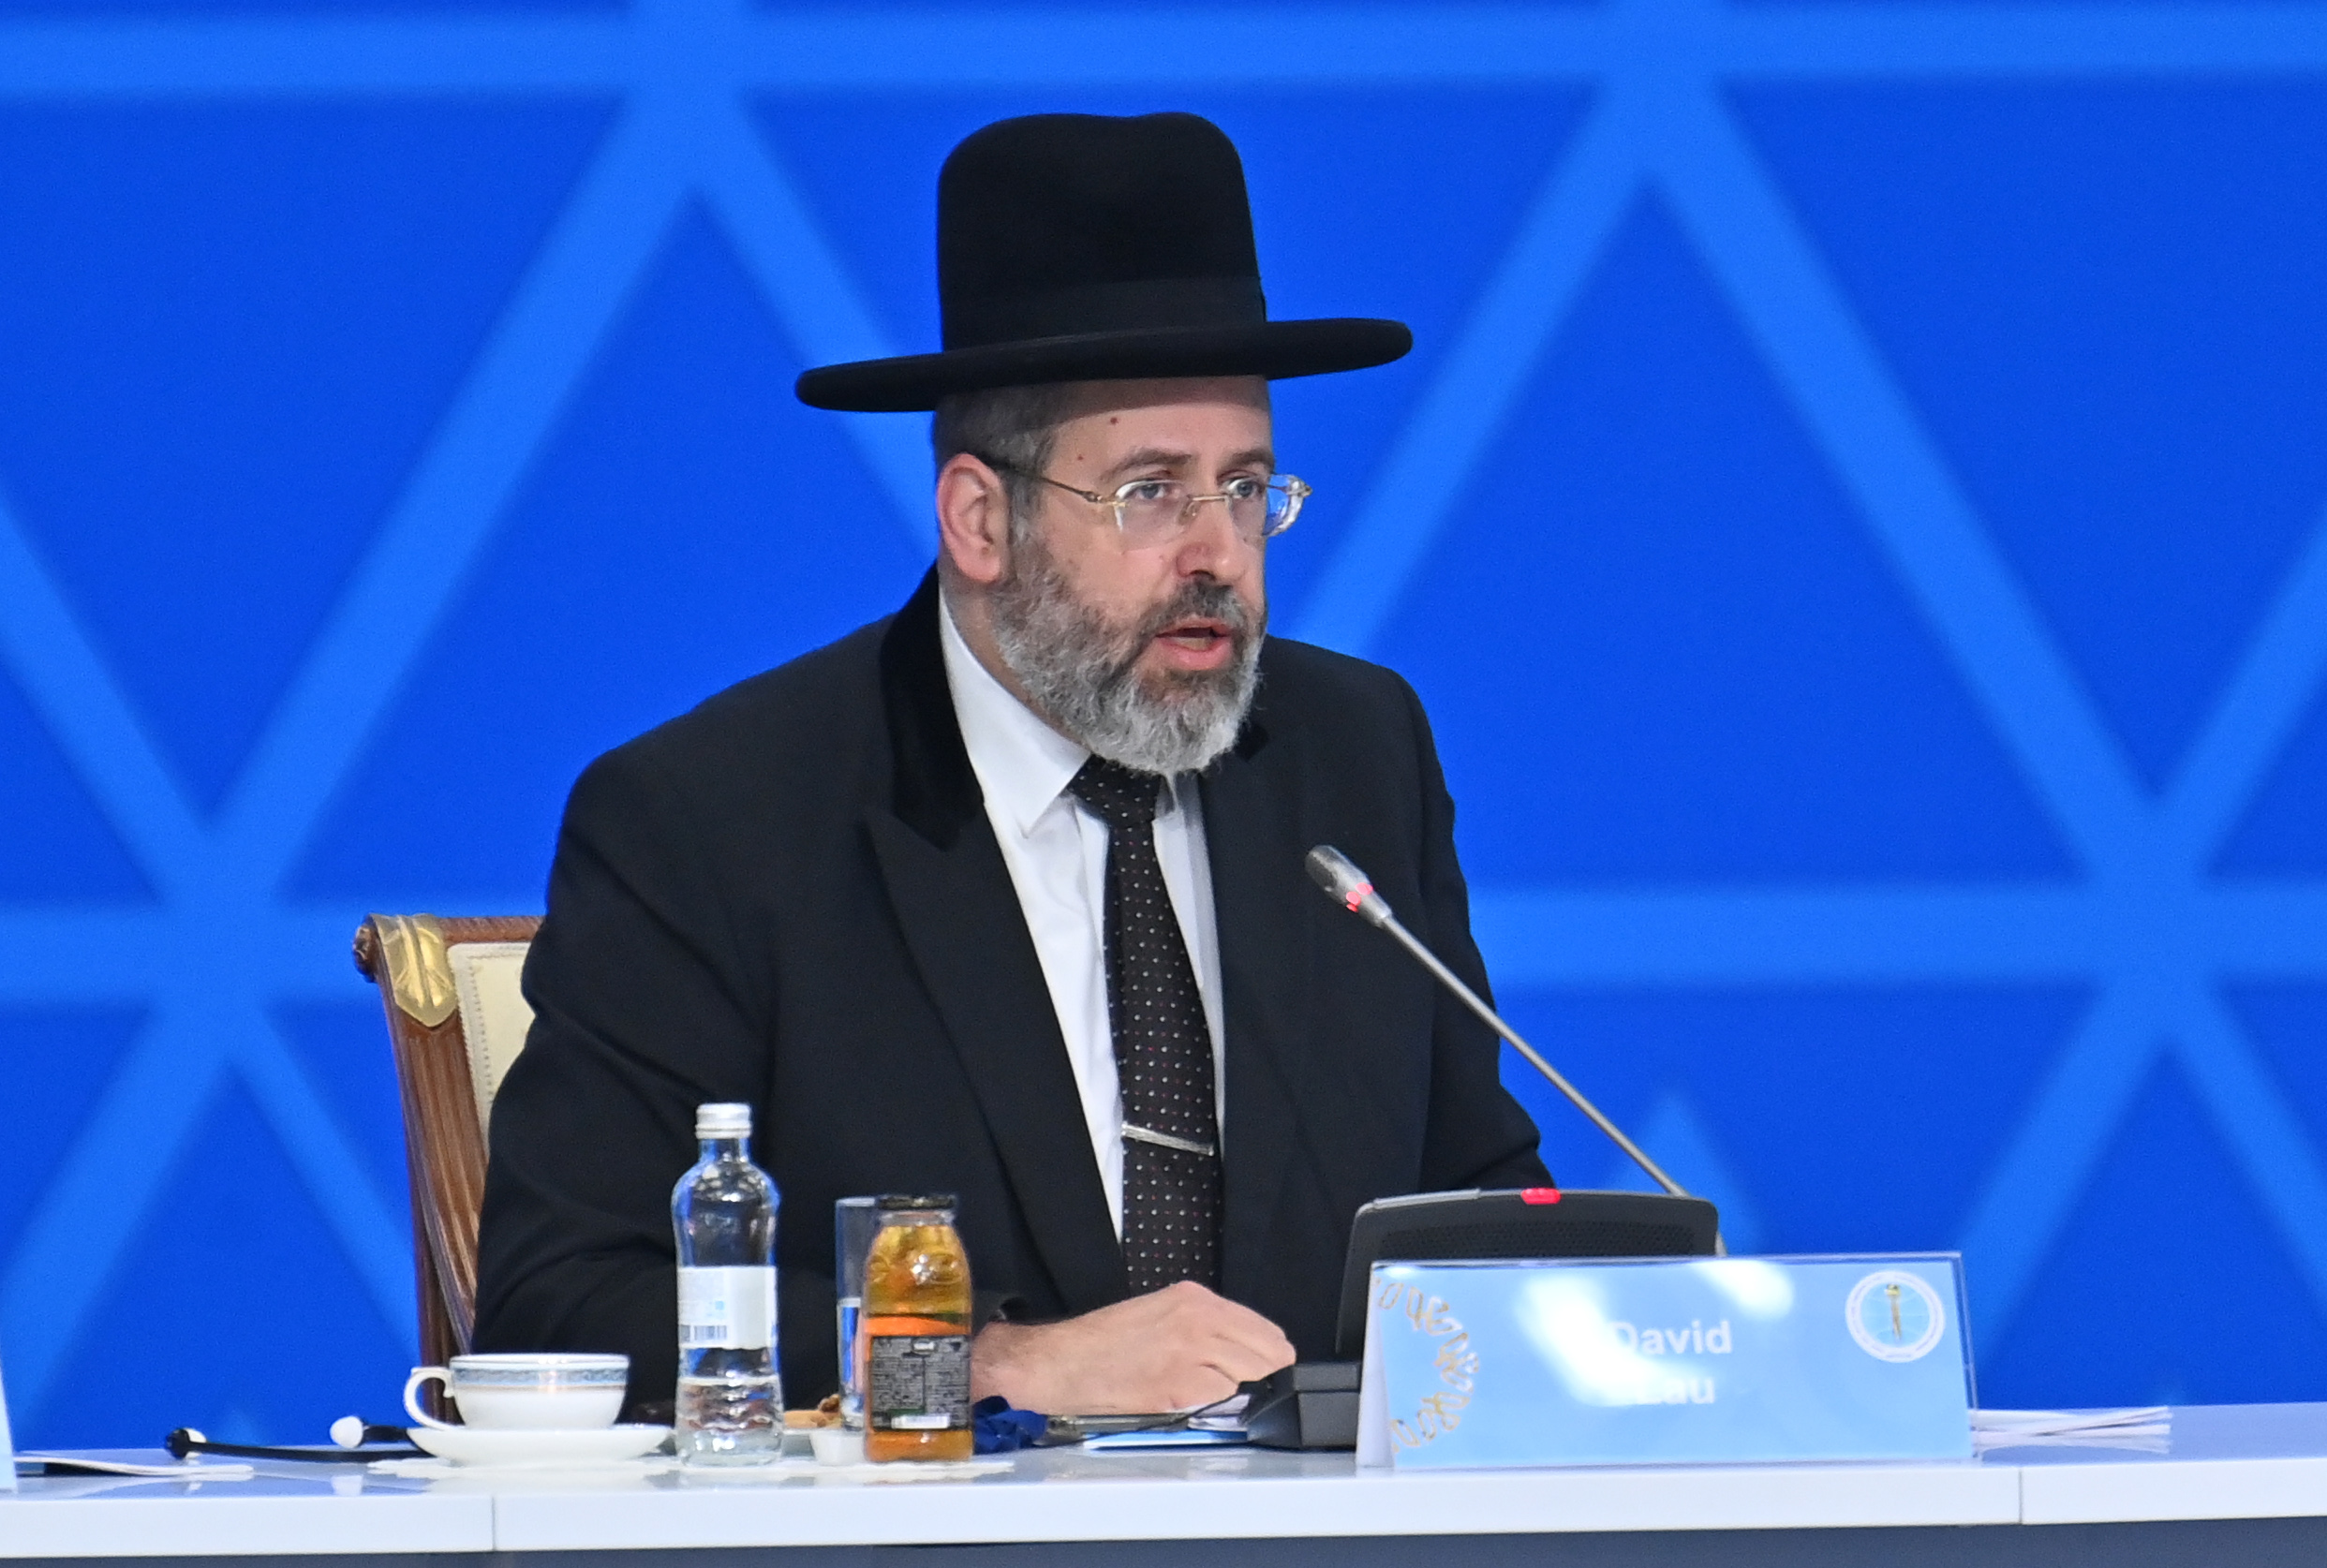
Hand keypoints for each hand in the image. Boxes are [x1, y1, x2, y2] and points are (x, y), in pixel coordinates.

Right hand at [970, 1280, 1296, 1413]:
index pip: (1266, 1331)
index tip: (1259, 1372)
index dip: (1266, 1357)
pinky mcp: (1181, 1386)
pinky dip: (1214, 1409)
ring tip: (1201, 1394)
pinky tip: (1187, 1403)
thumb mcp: (1160, 1314)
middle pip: (1270, 1355)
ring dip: (1236, 1393)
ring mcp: (1193, 1352)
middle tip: (1235, 1389)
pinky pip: (1224, 1401)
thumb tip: (1242, 1353)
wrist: (1059, 1362)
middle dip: (1260, 1377)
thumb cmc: (1101, 1344)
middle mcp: (1200, 1319)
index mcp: (1195, 1298)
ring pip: (1251, 1379)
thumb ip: (1203, 1326)